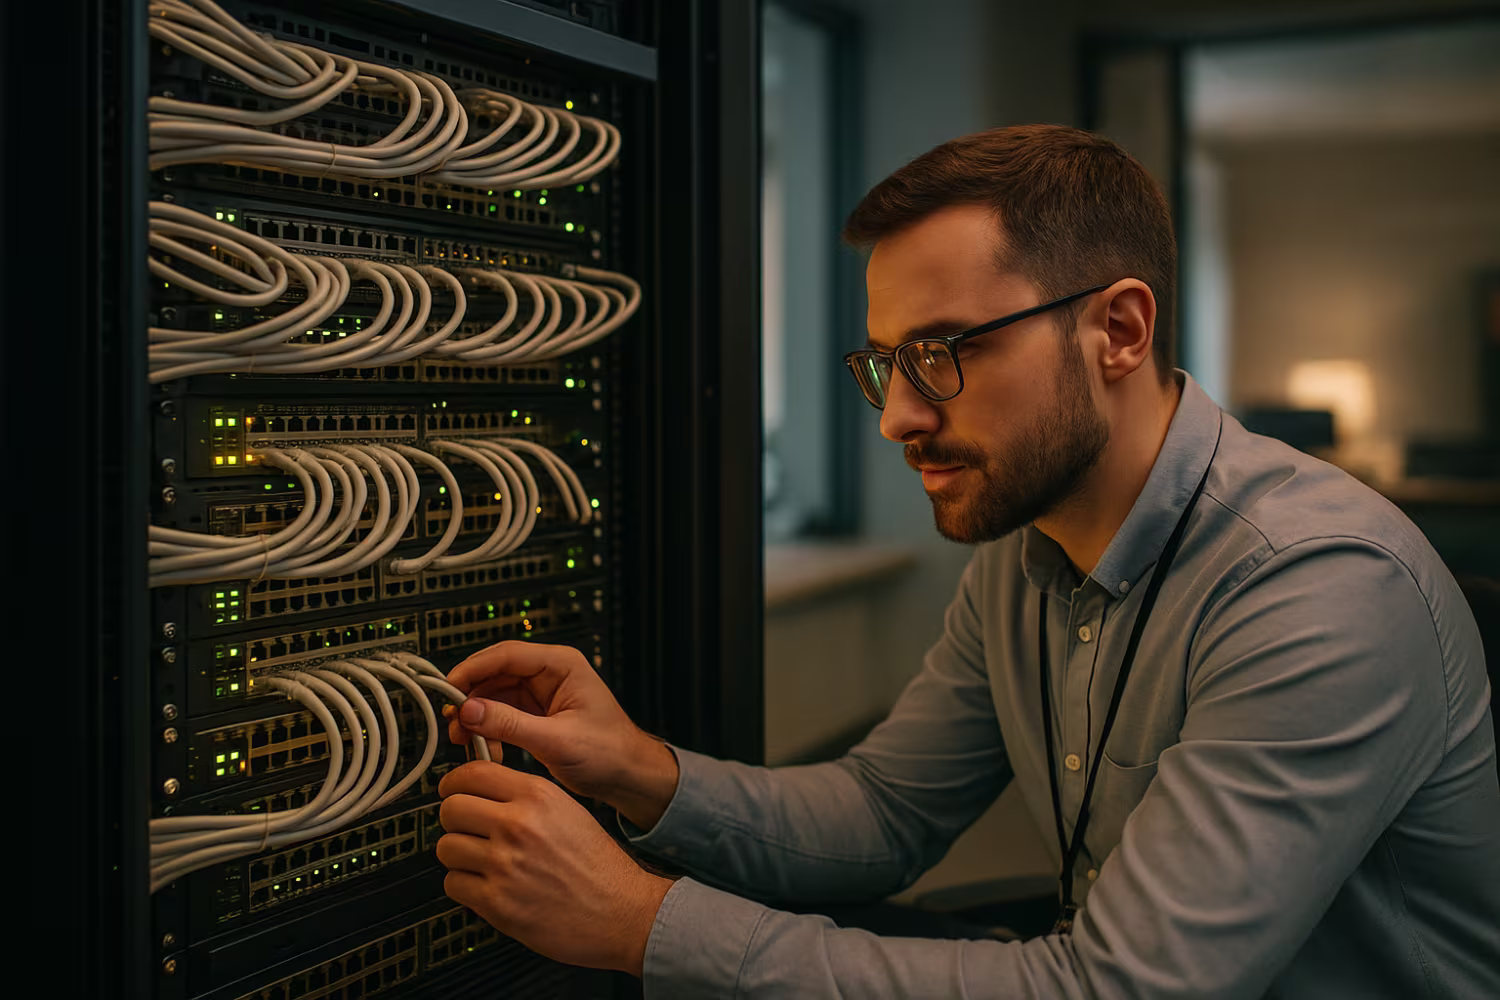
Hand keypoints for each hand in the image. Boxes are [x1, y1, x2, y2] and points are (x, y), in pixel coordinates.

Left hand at [436, 762, 673, 975]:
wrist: (621, 912)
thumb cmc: (599, 866)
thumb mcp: (568, 810)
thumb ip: (524, 797)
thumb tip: (481, 791)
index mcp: (537, 797)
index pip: (471, 774)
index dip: (453, 784)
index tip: (452, 792)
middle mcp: (518, 825)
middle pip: (450, 808)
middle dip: (454, 821)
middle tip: (466, 830)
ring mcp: (504, 864)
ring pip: (446, 847)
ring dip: (459, 856)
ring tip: (481, 862)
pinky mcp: (496, 902)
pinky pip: (453, 884)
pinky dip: (464, 887)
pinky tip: (487, 886)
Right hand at [444, 641, 679, 829]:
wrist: (629, 776)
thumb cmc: (611, 752)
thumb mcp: (556, 740)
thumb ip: (510, 724)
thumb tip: (470, 711)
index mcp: (562, 666)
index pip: (506, 655)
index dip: (473, 669)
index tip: (449, 688)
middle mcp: (550, 674)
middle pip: (496, 673)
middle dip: (471, 696)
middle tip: (452, 719)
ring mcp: (542, 694)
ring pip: (495, 695)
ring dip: (477, 716)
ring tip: (463, 739)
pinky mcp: (536, 714)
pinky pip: (502, 714)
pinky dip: (489, 730)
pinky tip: (485, 749)